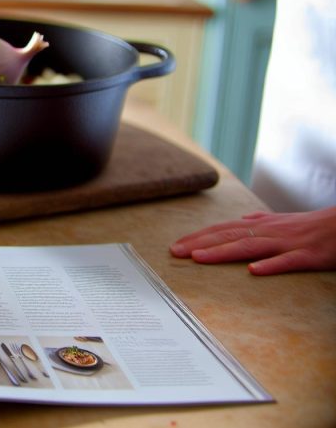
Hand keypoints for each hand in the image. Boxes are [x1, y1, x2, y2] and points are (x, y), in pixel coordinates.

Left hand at [170, 207, 335, 274]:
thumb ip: (263, 221)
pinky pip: (288, 261)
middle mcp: (270, 231)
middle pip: (229, 236)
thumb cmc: (315, 225)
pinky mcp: (309, 256)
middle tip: (174, 252)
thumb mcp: (285, 221)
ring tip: (198, 258)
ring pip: (250, 246)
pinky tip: (253, 271)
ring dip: (222, 252)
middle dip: (200, 243)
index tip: (176, 244)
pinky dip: (271, 265)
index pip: (224, 229)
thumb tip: (243, 219)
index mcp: (263, 225)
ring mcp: (288, 243)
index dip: (199, 236)